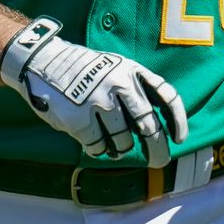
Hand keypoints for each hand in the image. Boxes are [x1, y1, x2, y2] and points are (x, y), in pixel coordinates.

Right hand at [0, 19, 189, 166]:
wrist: (43, 62)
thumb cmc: (84, 70)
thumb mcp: (115, 67)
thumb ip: (136, 88)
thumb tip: (158, 125)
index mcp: (132, 71)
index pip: (166, 96)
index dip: (178, 121)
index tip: (179, 139)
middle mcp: (120, 86)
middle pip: (149, 127)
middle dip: (157, 149)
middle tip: (159, 161)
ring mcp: (99, 103)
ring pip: (123, 143)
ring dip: (119, 148)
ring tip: (109, 140)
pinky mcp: (80, 121)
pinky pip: (98, 148)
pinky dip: (97, 149)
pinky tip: (90, 138)